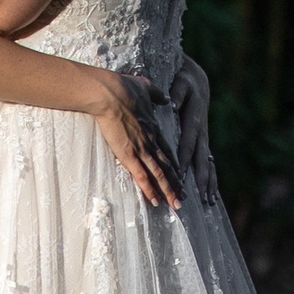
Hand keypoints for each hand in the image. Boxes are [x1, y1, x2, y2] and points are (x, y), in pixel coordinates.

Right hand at [85, 69, 183, 208]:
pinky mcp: (128, 154)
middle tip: (184, 197)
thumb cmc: (122, 87)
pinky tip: (155, 201)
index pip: (167, 151)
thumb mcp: (145, 88)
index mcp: (153, 127)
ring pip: (159, 174)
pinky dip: (149, 189)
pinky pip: (142, 176)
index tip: (181, 175)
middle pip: (167, 166)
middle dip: (176, 183)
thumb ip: (156, 94)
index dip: (174, 164)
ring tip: (176, 205)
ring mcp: (141, 148)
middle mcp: (151, 140)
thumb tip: (166, 98)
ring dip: (168, 191)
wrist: (109, 92)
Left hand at [173, 56, 216, 201]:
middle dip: (200, 178)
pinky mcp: (204, 143)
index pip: (189, 141)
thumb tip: (171, 103)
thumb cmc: (185, 82)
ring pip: (208, 164)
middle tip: (199, 196)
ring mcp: (204, 139)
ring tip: (208, 201)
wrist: (198, 82)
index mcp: (195, 119)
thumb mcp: (181, 82)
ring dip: (208, 183)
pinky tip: (210, 195)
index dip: (185, 158)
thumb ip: (177, 92)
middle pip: (202, 158)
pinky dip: (210, 179)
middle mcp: (202, 133)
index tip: (182, 174)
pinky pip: (208, 164)